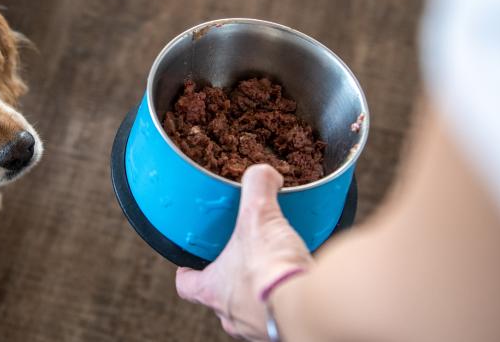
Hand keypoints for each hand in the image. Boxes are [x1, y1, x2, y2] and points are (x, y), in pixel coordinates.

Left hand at [175, 164, 313, 339]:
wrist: (312, 305)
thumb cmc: (272, 269)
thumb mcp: (259, 215)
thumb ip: (257, 187)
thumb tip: (262, 173)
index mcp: (212, 290)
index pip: (186, 285)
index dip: (188, 271)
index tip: (192, 261)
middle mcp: (231, 315)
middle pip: (220, 298)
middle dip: (231, 279)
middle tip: (243, 258)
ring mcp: (256, 328)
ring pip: (249, 310)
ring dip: (258, 292)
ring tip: (272, 270)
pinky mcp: (283, 332)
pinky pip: (278, 316)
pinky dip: (284, 301)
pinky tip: (295, 283)